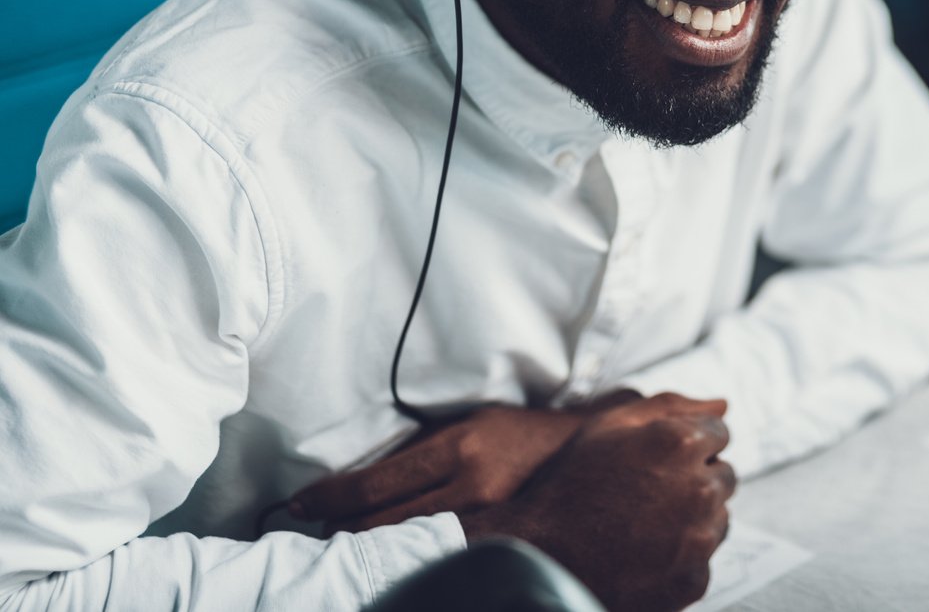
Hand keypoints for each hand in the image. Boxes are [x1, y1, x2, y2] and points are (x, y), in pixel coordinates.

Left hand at [291, 391, 641, 531]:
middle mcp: (474, 484)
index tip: (299, 505)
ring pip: (408, 542)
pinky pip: (439, 551)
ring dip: (367, 545)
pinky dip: (406, 553)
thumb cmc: (516, 430)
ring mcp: (490, 517)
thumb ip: (420, 447)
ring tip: (334, 545)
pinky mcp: (500, 536)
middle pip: (386, 521)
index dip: (331, 498)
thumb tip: (360, 476)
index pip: (377, 483)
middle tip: (306, 531)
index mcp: (460, 446)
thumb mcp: (466, 421)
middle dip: (339, 528)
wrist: (581, 447)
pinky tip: (388, 556)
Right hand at [462, 396, 735, 611]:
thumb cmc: (569, 487)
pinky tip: (647, 551)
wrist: (542, 554)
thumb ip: (668, 407)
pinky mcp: (693, 578)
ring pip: (719, 517)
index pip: (719, 433)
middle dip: (697, 478)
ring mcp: (698, 538)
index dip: (691, 443)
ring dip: (695, 516)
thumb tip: (722, 405)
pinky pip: (704, 559)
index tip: (667, 458)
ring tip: (648, 522)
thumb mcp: (607, 427)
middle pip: (723, 476)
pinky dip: (683, 555)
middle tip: (653, 492)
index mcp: (681, 444)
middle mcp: (698, 489)